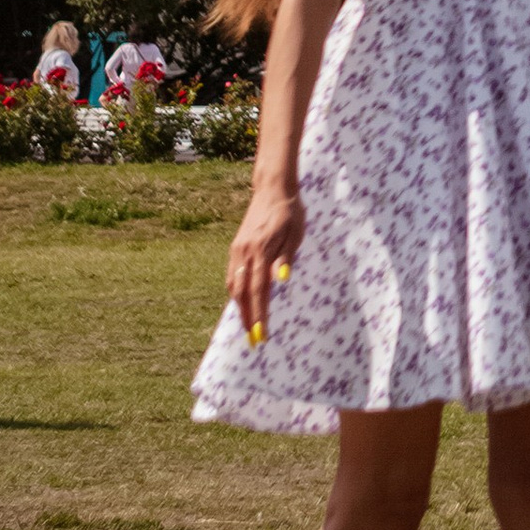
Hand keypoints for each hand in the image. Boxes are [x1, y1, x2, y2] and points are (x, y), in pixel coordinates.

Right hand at [227, 184, 304, 345]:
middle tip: (253, 340)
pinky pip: (232, 275)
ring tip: (247, 326)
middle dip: (247, 318)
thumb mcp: (296, 232)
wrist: (273, 188)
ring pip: (234, 285)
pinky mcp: (236, 246)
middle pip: (242, 293)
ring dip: (239, 308)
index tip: (261, 334)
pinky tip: (242, 302)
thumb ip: (286, 256)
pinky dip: (236, 292)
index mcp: (261, 249)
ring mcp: (237, 249)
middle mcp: (245, 252)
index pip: (259, 290)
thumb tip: (280, 280)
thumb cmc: (291, 211)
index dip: (259, 314)